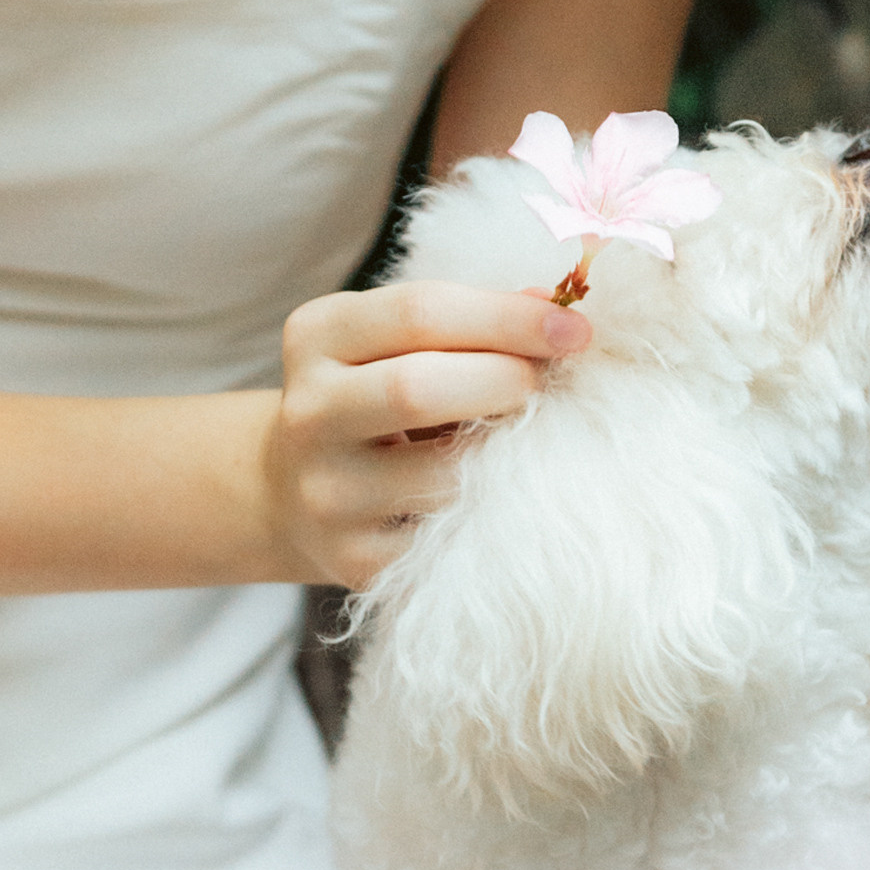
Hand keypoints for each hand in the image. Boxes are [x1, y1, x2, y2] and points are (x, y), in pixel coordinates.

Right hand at [268, 283, 591, 588]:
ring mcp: (329, 494)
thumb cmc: (377, 394)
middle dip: (508, 379)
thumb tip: (554, 309)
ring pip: (444, 472)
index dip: (509, 317)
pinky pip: (452, 535)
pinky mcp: (358, 561)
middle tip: (550, 383)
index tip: (574, 328)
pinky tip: (512, 490)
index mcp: (317, 338)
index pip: (419, 313)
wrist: (296, 488)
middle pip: (417, 389)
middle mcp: (309, 414)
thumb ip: (469, 321)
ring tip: (532, 436)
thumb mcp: (398, 341)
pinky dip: (498, 510)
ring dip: (511, 451)